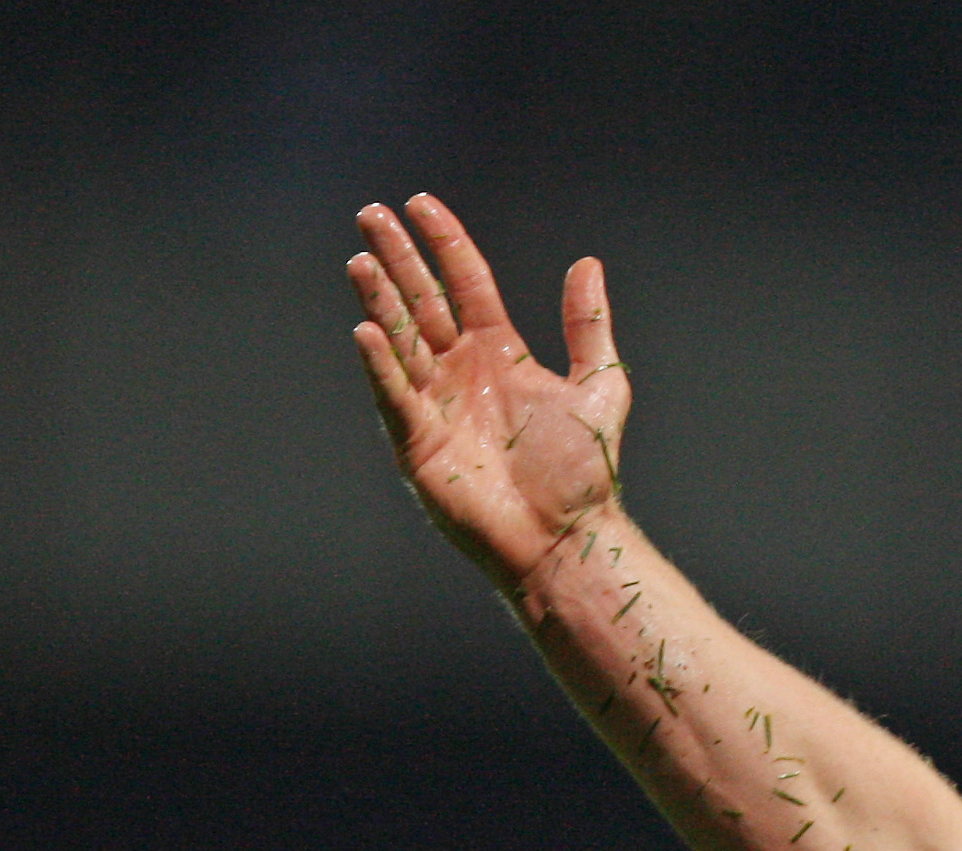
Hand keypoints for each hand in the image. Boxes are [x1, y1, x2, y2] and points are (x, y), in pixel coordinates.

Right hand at [348, 195, 629, 592]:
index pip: (464, 283)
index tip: (419, 202)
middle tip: (371, 213)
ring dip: (380, 300)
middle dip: (398, 258)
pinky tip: (367, 331)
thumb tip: (587, 263)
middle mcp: (461, 371)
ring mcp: (436, 403)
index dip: (444, 242)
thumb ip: (588, 327)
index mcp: (499, 353)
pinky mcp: (418, 441)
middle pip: (422, 301)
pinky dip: (381, 365)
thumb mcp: (599, 388)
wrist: (569, 537)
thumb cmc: (582, 474)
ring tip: (361, 260)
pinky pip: (395, 395)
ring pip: (401, 339)